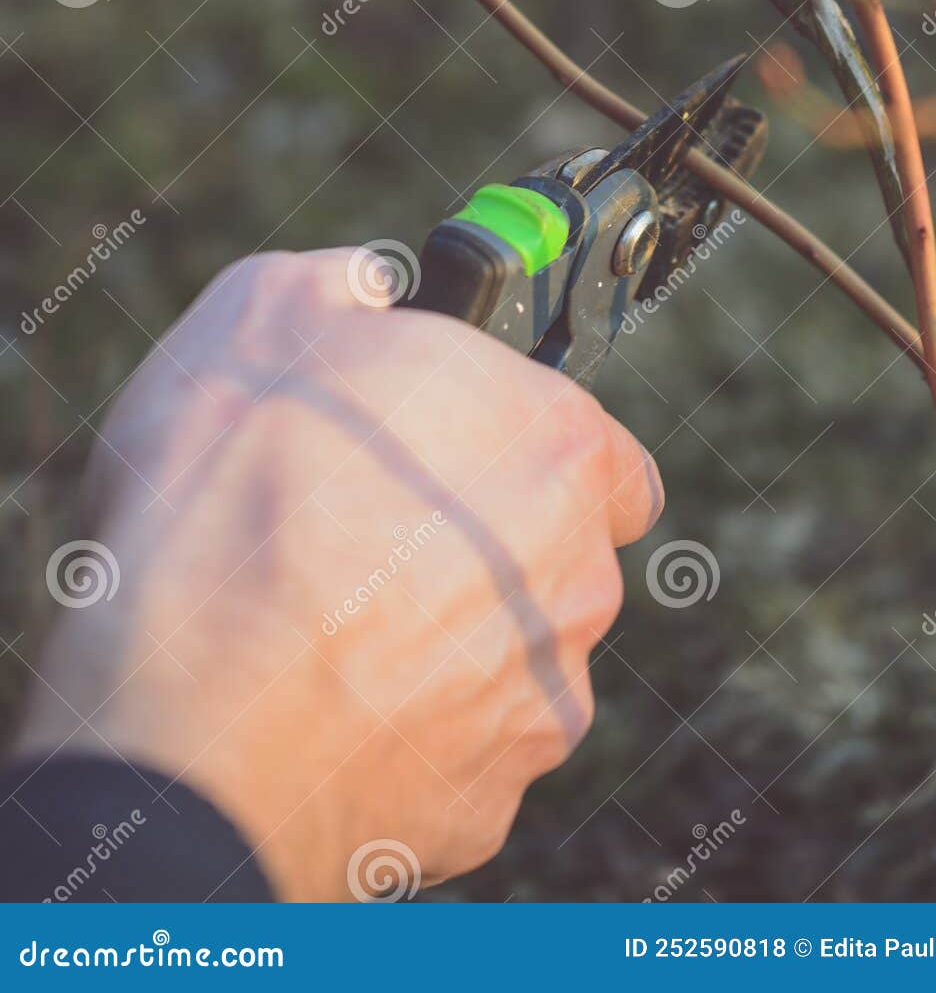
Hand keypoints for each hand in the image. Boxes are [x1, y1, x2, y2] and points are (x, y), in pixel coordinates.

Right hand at [14, 250, 662, 900]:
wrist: (187, 719)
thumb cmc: (231, 503)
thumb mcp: (266, 312)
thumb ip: (350, 284)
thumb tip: (369, 287)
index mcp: (554, 443)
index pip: (597, 443)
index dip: (522, 439)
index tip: (453, 446)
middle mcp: (577, 573)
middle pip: (554, 549)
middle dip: (480, 537)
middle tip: (368, 529)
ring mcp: (538, 696)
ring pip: (507, 651)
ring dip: (443, 635)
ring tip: (324, 619)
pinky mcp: (486, 801)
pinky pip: (456, 746)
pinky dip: (406, 725)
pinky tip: (321, 701)